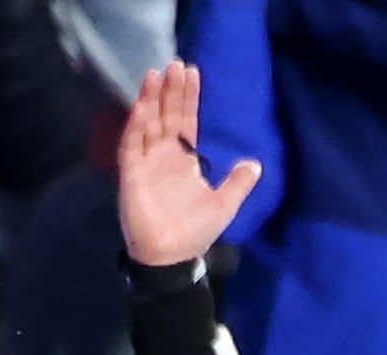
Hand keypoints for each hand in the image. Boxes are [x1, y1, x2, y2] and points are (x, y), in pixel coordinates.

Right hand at [119, 64, 261, 268]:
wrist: (171, 258)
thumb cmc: (195, 232)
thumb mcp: (224, 205)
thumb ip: (237, 183)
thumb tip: (255, 164)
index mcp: (184, 158)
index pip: (186, 120)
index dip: (188, 98)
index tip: (192, 72)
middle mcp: (163, 155)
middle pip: (166, 115)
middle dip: (170, 91)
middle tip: (174, 64)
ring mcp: (146, 163)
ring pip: (147, 124)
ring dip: (150, 100)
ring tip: (155, 75)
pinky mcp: (131, 175)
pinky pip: (131, 145)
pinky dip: (136, 125)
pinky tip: (142, 106)